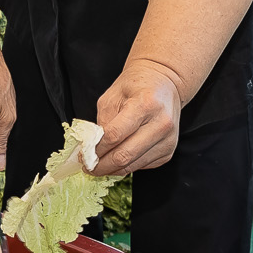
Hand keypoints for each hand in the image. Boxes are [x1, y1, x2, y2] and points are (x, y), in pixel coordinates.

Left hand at [92, 58, 184, 174]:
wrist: (165, 83)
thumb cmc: (136, 86)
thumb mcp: (112, 96)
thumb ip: (103, 122)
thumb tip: (93, 148)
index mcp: (145, 104)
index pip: (114, 135)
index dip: (96, 149)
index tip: (83, 156)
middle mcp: (161, 124)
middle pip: (124, 155)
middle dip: (102, 166)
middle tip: (88, 167)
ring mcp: (167, 140)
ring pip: (133, 165)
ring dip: (112, 169)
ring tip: (99, 166)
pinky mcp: (169, 151)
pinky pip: (142, 166)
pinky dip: (126, 166)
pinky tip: (117, 159)